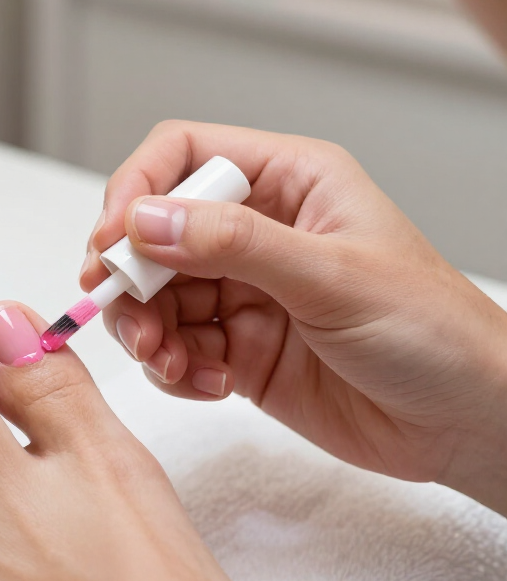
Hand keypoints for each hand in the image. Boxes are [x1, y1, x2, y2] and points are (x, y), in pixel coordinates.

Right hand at [83, 121, 506, 511]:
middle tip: (131, 320)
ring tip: (170, 363)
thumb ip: (233, 243)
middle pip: (153, 233)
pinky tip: (209, 387)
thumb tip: (143, 220)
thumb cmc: (433, 331)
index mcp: (290, 182)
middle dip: (132, 278)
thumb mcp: (332, 276)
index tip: (112, 244)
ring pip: (154, 295)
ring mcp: (244, 292)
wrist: (467, 424)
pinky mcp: (238, 349)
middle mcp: (258, 230)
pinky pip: (174, 348)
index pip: (182, 156)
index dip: (136, 191)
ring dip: (146, 331)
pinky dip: (173, 369)